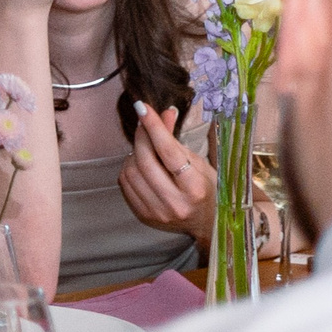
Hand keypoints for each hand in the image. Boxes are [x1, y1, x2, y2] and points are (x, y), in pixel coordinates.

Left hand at [117, 103, 217, 244]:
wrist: (207, 223)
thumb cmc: (206, 189)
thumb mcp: (198, 163)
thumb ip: (176, 140)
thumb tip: (164, 112)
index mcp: (195, 188)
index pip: (169, 152)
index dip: (154, 127)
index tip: (143, 108)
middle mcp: (175, 203)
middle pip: (146, 161)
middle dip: (142, 136)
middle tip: (143, 123)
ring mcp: (156, 212)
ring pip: (131, 171)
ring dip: (134, 153)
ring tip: (147, 150)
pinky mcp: (142, 215)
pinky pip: (125, 183)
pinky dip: (129, 168)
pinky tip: (140, 165)